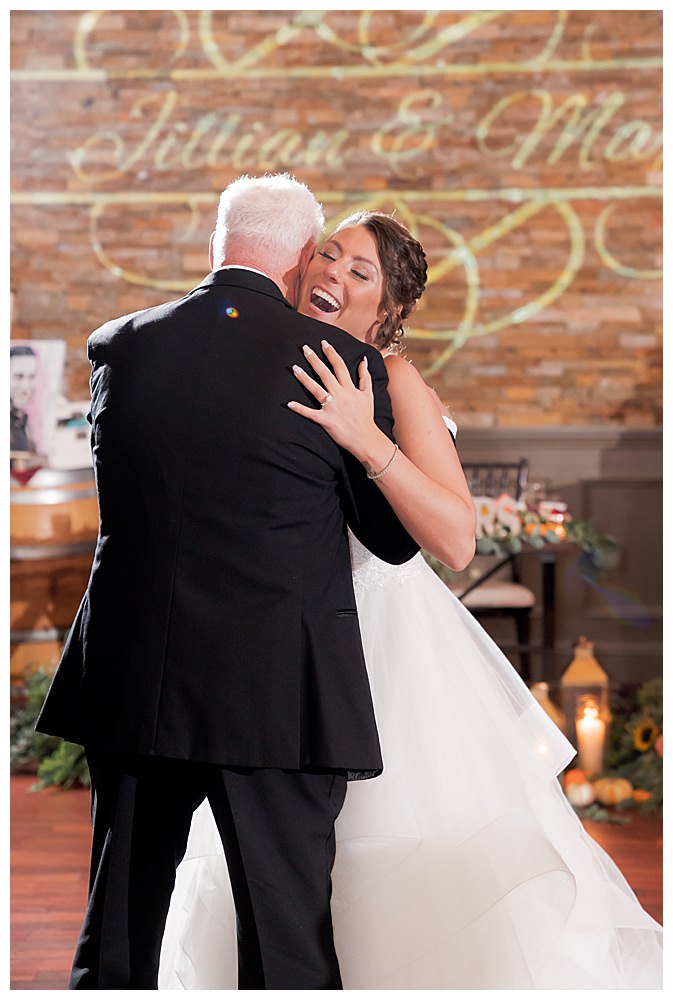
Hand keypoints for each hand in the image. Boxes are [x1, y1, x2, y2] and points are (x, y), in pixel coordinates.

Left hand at [288, 340, 386, 462]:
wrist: (366, 438)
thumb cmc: (366, 417)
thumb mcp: (368, 394)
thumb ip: (365, 377)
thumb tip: (364, 360)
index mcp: (350, 388)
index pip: (340, 366)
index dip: (331, 353)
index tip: (323, 343)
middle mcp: (340, 395)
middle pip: (325, 374)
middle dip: (315, 360)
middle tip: (305, 348)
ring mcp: (332, 408)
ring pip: (316, 390)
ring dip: (304, 379)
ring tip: (294, 368)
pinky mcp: (326, 420)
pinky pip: (311, 413)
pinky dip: (300, 409)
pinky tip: (289, 403)